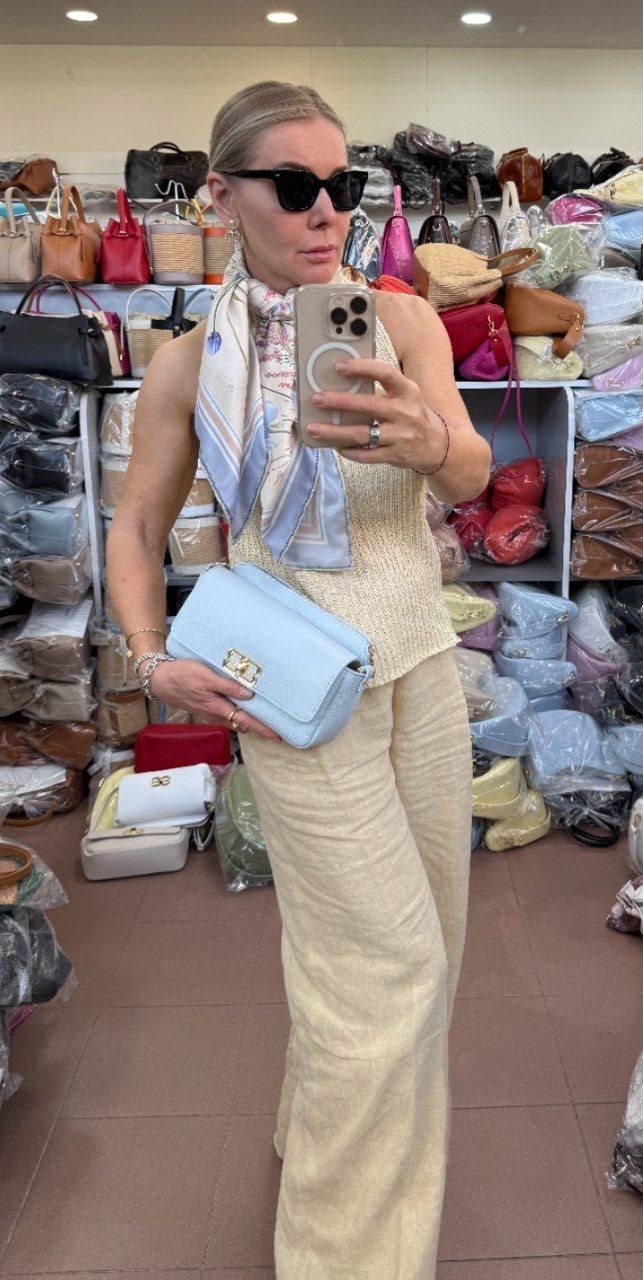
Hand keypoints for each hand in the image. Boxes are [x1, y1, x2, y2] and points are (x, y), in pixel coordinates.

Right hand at [149, 658, 281, 741]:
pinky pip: (228, 715)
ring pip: (235, 720)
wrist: (161, 680)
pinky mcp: (207, 709)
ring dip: (249, 719)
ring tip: (266, 714)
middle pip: (243, 724)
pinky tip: (244, 704)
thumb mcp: (206, 676)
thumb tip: (249, 695)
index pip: (246, 722)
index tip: (279, 736)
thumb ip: (228, 686)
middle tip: (278, 723)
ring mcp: (211, 713)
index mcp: (219, 708)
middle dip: (260, 726)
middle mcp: (217, 715)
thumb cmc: (183, 675)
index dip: (263, 729)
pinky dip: (239, 712)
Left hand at [306, 357, 447, 472]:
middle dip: (339, 402)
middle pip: (368, 405)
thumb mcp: (405, 396)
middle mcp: (405, 413)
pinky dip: (348, 451)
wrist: (437, 446)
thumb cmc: (413, 415)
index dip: (362, 368)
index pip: (385, 373)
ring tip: (314, 428)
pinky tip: (334, 446)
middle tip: (317, 399)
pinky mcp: (394, 456)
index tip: (339, 366)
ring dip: (335, 432)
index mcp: (407, 392)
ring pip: (362, 434)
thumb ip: (381, 390)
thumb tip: (343, 383)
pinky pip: (366, 455)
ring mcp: (400, 436)